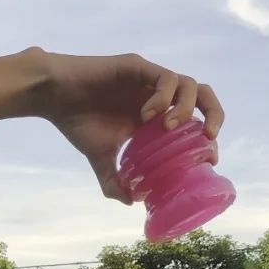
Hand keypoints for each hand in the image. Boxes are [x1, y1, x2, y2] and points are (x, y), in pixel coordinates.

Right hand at [33, 50, 223, 202]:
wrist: (53, 97)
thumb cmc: (77, 121)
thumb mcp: (99, 158)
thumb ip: (114, 181)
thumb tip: (130, 202)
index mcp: (156, 114)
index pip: (195, 118)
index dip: (208, 135)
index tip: (208, 158)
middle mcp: (157, 94)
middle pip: (203, 95)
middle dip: (214, 114)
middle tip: (206, 138)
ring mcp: (149, 79)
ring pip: (188, 83)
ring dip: (186, 108)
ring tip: (169, 128)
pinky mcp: (137, 66)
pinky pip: (164, 77)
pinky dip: (163, 97)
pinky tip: (147, 115)